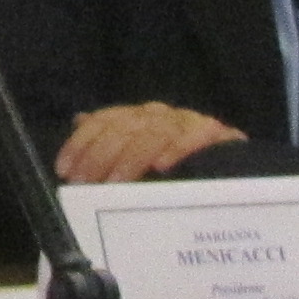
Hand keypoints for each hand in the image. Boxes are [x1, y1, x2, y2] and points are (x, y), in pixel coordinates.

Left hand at [56, 102, 245, 183]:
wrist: (233, 162)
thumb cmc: (178, 161)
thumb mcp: (140, 149)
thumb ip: (112, 136)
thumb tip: (78, 120)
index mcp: (138, 115)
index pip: (103, 121)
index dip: (81, 144)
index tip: (66, 170)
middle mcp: (159, 113)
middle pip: (123, 129)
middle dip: (100, 156)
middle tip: (87, 185)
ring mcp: (187, 121)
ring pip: (152, 134)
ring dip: (130, 160)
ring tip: (116, 183)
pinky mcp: (216, 133)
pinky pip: (194, 138)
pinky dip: (177, 150)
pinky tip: (162, 168)